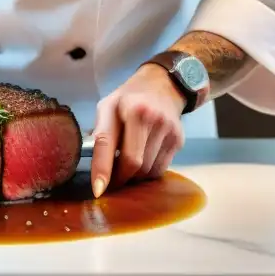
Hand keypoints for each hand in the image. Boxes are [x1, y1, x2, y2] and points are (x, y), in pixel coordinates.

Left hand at [89, 64, 185, 197]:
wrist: (163, 85)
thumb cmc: (129, 98)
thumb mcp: (108, 105)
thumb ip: (100, 132)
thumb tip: (97, 168)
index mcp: (126, 108)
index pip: (109, 143)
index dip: (103, 169)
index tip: (98, 190)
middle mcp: (149, 117)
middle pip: (133, 163)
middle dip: (120, 177)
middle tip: (112, 180)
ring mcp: (167, 129)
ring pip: (147, 171)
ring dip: (135, 176)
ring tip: (128, 164)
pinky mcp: (178, 140)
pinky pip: (161, 169)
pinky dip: (149, 172)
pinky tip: (144, 160)